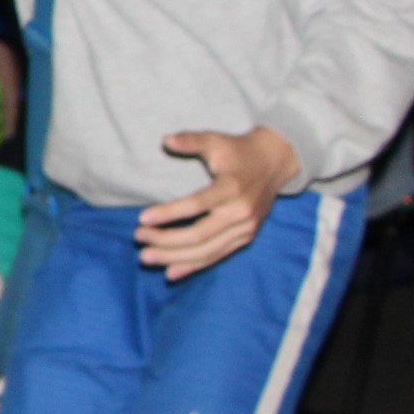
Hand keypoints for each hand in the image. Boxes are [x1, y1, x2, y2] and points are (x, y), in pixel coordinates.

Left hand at [134, 126, 298, 281]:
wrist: (275, 163)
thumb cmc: (239, 151)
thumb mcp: (216, 140)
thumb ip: (191, 141)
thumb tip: (166, 140)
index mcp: (232, 188)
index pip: (196, 205)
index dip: (168, 214)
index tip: (142, 218)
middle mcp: (241, 212)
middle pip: (199, 234)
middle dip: (165, 240)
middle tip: (138, 239)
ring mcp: (245, 229)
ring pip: (206, 251)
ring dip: (174, 257)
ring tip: (146, 256)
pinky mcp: (246, 238)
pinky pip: (217, 257)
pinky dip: (193, 266)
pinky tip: (171, 272)